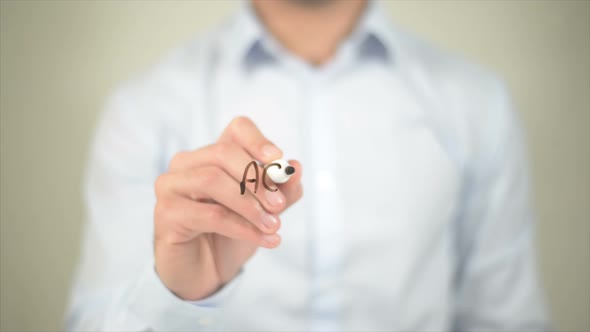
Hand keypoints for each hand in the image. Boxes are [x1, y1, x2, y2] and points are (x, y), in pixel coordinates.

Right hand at [153, 117, 302, 300]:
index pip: (237, 129)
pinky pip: (209, 214)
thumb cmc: (232, 233)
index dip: (258, 140)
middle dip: (257, 180)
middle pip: (223, 153)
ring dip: (249, 205)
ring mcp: (171, 185)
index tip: (278, 159)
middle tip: (280, 206)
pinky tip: (263, 239)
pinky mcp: (165, 213)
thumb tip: (296, 169)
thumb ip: (282, 191)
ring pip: (212, 180)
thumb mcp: (264, 211)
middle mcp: (187, 163)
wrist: (205, 271)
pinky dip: (242, 227)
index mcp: (214, 155)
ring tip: (274, 226)